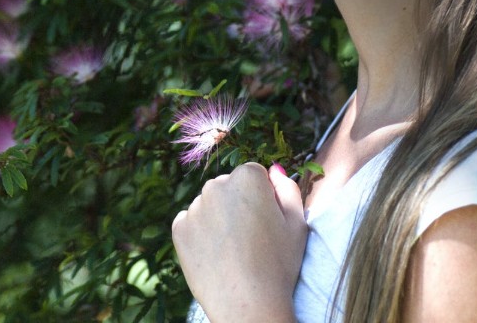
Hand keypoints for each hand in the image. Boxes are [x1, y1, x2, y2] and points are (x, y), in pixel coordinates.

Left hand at [172, 162, 306, 322]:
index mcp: (247, 178)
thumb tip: (274, 170)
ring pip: (209, 205)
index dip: (263, 198)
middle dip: (238, 204)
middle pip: (228, 187)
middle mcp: (216, 185)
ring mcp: (195, 207)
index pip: (254, 175)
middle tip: (250, 239)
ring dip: (218, 218)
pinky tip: (216, 255)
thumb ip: (288, 190)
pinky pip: (191, 222)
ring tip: (233, 250)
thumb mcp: (297, 224)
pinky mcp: (179, 228)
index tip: (266, 221)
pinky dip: (200, 234)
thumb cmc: (278, 265)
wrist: (247, 305)